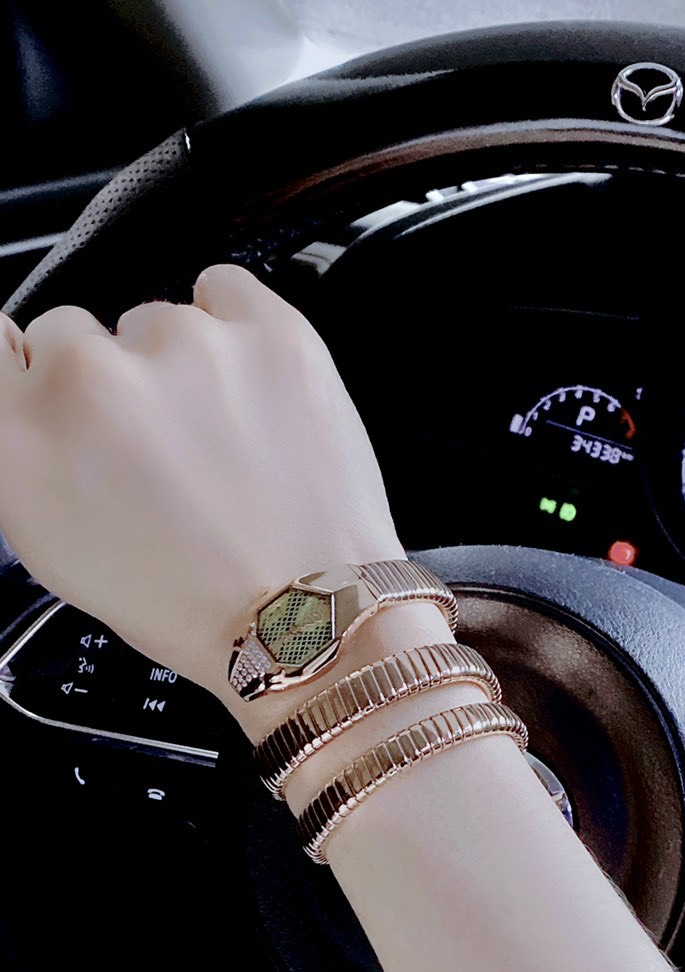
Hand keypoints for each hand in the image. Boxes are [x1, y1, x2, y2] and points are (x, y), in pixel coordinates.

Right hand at [0, 265, 404, 701]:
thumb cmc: (188, 599)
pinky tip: (249, 395)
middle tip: (157, 450)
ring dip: (180, 368)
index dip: (35, 378)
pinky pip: (224, 288)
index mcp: (20, 438)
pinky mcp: (266, 332)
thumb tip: (23, 375)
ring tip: (221, 444)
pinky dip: (234, 330)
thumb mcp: (57, 541)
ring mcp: (182, 346)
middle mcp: (90, 379)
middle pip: (71, 333)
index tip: (61, 397)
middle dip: (108, 383)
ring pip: (156, 320)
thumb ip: (24, 444)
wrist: (304, 618)